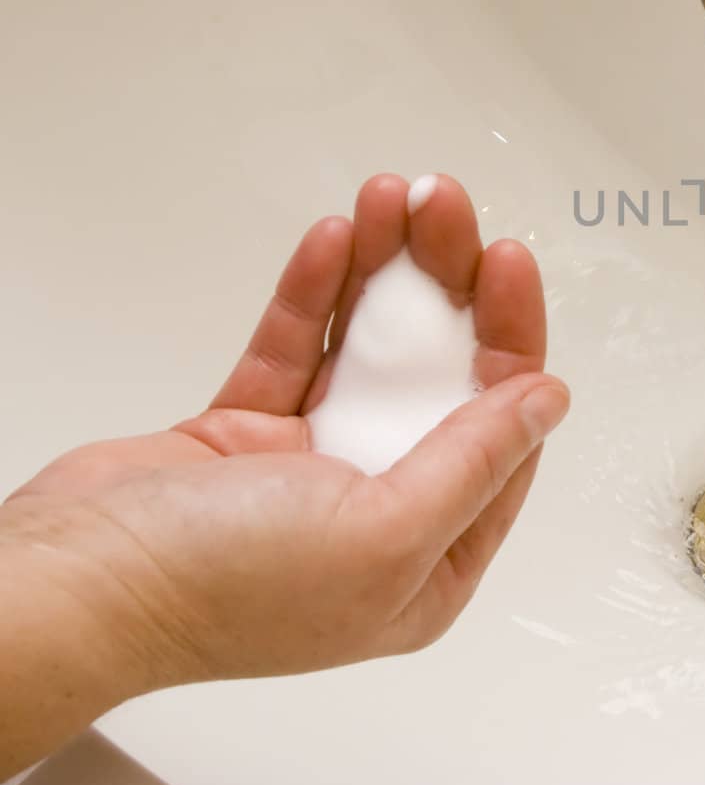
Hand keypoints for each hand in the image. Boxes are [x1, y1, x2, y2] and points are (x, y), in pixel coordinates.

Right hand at [0, 174, 567, 774]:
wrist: (77, 583)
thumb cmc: (227, 588)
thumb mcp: (386, 532)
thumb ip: (474, 460)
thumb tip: (546, 405)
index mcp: (430, 560)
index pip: (501, 429)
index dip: (511, 337)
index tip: (507, 262)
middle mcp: (381, 510)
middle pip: (440, 374)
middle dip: (449, 283)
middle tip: (447, 206)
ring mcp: (313, 468)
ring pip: (370, 348)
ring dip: (385, 270)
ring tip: (394, 196)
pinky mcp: (248, 432)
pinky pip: (300, 347)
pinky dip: (317, 292)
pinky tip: (338, 237)